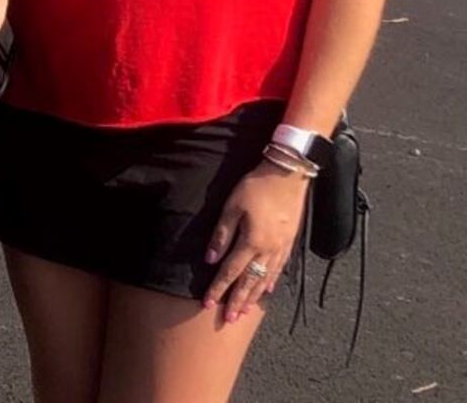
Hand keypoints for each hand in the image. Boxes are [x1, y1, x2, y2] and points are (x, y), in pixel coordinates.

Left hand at [203, 161, 311, 321]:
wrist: (288, 176)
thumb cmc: (256, 187)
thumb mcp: (232, 206)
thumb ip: (221, 234)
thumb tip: (211, 259)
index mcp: (251, 242)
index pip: (230, 272)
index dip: (218, 289)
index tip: (208, 304)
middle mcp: (268, 250)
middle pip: (249, 282)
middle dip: (237, 302)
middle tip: (228, 320)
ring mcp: (281, 248)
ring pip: (265, 280)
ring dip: (254, 297)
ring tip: (245, 312)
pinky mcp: (289, 243)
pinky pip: (279, 269)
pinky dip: (271, 282)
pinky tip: (267, 290)